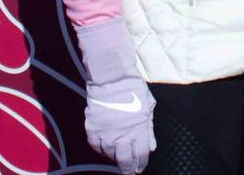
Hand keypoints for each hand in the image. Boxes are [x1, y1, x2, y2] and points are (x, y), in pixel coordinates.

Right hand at [75, 19, 154, 173]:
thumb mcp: (148, 107)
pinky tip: (105, 146)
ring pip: (109, 155)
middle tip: (128, 171)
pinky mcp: (93, 128)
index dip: (141, 164)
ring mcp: (106, 133)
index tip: (139, 168)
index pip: (141, 156)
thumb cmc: (133, 89)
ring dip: (114, 156)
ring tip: (117, 154)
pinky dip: (100, 148)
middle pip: (124, 161)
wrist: (112, 76)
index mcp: (138, 131)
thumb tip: (150, 146)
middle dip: (127, 168)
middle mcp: (122, 136)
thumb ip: (149, 129)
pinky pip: (95, 146)